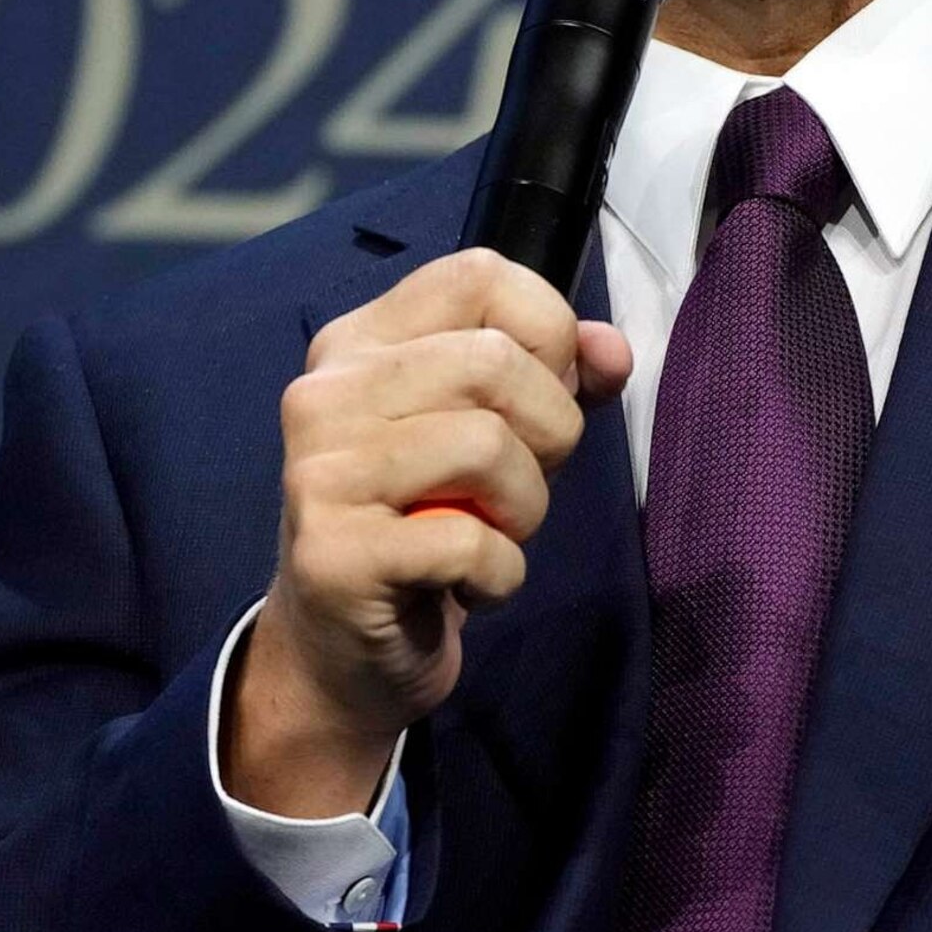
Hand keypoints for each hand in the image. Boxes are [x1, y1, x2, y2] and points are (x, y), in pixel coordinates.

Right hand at [224, 248, 631, 817]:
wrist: (341, 656)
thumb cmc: (426, 527)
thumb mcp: (496, 435)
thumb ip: (556, 378)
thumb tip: (610, 349)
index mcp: (360, 343)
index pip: (478, 274)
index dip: (546, 330)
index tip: (545, 395)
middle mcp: (325, 393)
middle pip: (495, 360)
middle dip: (549, 433)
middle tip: (521, 489)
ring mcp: (320, 472)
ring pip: (487, 445)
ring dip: (525, 509)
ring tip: (492, 536)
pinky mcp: (333, 554)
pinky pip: (469, 540)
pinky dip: (498, 574)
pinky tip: (465, 586)